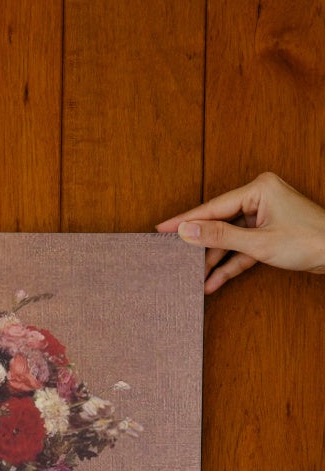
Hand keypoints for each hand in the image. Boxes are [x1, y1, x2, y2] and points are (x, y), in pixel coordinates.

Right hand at [156, 171, 324, 292]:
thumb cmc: (309, 241)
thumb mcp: (259, 243)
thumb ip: (220, 236)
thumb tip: (187, 230)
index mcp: (258, 189)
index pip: (213, 207)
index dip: (186, 221)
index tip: (162, 229)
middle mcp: (259, 198)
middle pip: (219, 223)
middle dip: (201, 245)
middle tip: (174, 257)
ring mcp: (264, 216)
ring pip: (230, 239)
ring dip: (214, 261)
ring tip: (194, 278)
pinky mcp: (269, 233)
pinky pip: (243, 248)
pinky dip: (231, 264)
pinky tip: (214, 281)